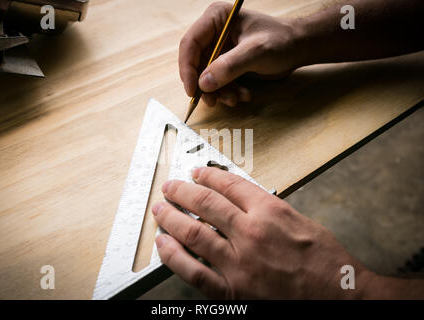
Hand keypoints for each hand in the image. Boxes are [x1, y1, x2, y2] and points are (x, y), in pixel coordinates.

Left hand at [152, 167, 372, 298]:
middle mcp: (251, 233)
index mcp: (270, 211)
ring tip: (160, 209)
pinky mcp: (232, 291)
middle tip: (170, 186)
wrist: (340, 297)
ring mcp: (239, 263)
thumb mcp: (299, 221)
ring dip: (171, 218)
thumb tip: (237, 199)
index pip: (229, 185)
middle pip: (206, 204)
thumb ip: (266, 208)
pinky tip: (163, 244)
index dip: (208, 175)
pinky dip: (174, 256)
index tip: (197, 171)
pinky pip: (194, 271)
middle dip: (182, 191)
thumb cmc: (325, 261)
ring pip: (193, 233)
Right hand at [179, 2, 302, 106]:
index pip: (190, 44)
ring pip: (207, 76)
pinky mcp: (228, 62)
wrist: (300, 48)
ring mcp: (221, 48)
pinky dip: (228, 91)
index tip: (193, 90)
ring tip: (235, 99)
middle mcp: (214, 32)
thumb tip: (203, 84)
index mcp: (216, 18)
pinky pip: (219, 81)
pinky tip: (244, 94)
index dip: (188, 68)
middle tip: (213, 101)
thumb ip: (228, 67)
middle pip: (196, 63)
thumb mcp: (255, 53)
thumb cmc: (281, 41)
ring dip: (219, 91)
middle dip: (206, 84)